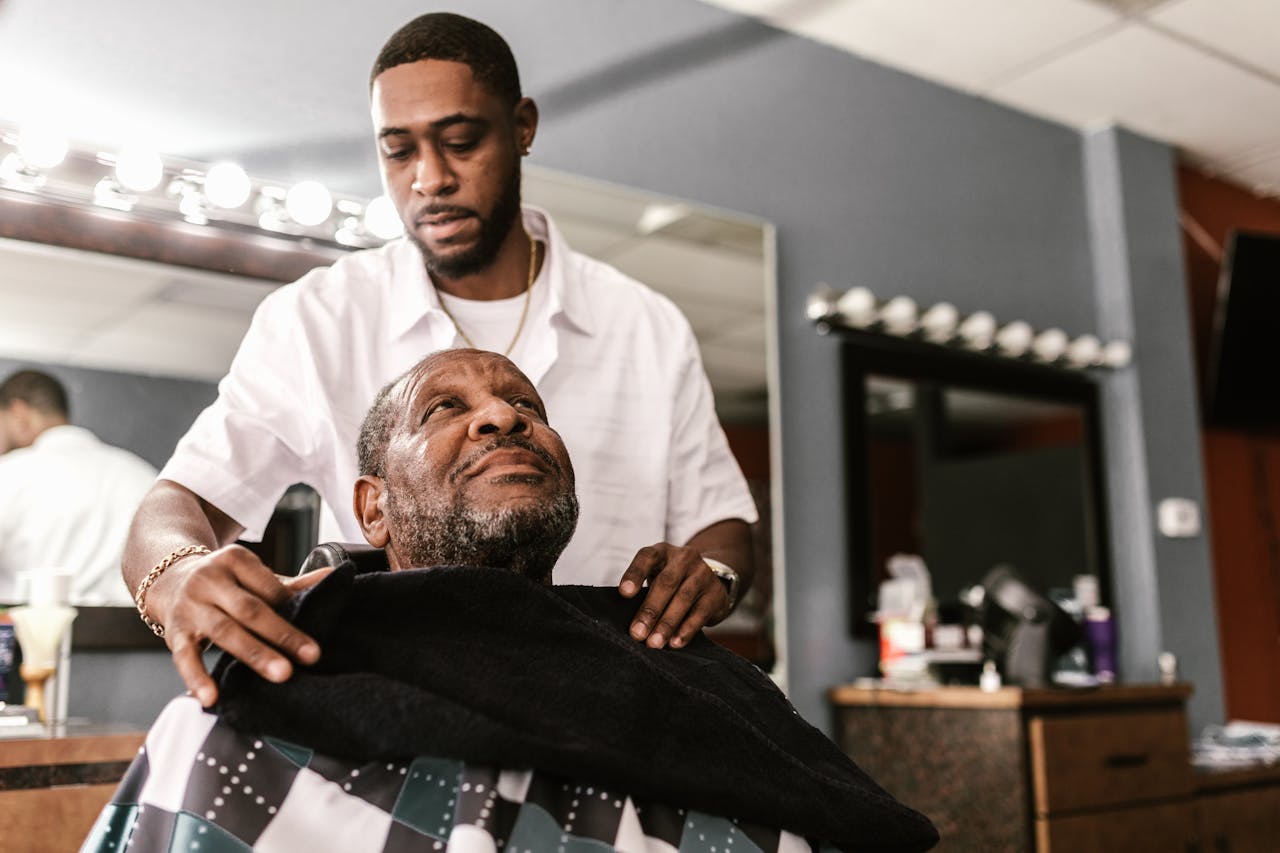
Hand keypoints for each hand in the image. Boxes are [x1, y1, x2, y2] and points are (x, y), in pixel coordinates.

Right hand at [147, 544, 320, 707]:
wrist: (172, 580)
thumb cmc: (227, 583)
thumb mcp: (254, 577)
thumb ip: (291, 584)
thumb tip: (333, 577)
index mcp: (235, 559)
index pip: (269, 587)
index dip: (292, 608)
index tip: (316, 629)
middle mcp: (210, 579)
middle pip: (250, 609)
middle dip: (282, 634)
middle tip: (311, 656)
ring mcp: (191, 606)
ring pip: (224, 631)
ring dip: (254, 654)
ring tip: (281, 675)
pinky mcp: (174, 632)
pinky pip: (184, 657)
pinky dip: (197, 678)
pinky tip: (211, 697)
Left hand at [618, 542, 729, 649]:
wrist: (710, 582)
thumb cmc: (672, 583)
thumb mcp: (656, 576)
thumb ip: (641, 592)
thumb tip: (629, 622)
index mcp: (662, 552)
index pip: (647, 557)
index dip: (634, 574)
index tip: (624, 593)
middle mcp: (684, 558)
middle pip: (666, 582)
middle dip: (650, 610)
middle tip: (637, 633)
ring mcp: (703, 574)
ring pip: (683, 598)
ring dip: (667, 624)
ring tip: (654, 643)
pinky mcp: (716, 594)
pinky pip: (700, 613)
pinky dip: (686, 629)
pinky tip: (675, 642)